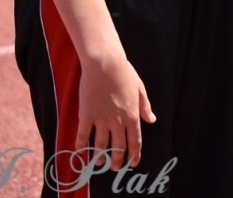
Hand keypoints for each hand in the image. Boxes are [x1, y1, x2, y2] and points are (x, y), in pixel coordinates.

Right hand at [76, 48, 154, 169]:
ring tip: (100, 163)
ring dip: (100, 157)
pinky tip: (81, 151)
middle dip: (118, 160)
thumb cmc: (124, 74)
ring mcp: (101, 120)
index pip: (135, 141)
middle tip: (116, 167)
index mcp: (132, 115)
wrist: (105, 65)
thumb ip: (145, 107)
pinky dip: (81, 146)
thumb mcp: (140, 89)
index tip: (133, 163)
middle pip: (118, 147)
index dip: (135, 154)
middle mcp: (117, 121)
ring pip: (101, 145)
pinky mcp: (86, 116)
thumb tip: (152, 120)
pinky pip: (83, 135)